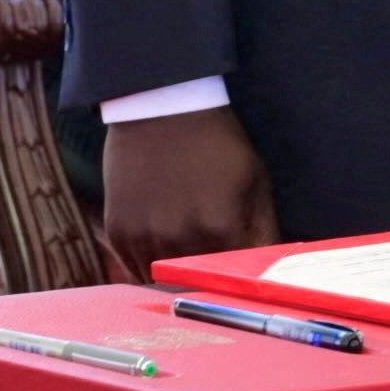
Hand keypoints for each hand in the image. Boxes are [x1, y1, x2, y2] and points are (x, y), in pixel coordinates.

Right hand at [92, 105, 274, 271]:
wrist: (160, 107)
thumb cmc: (215, 142)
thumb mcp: (254, 179)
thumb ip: (264, 229)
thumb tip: (270, 265)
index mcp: (221, 228)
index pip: (234, 276)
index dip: (239, 276)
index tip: (239, 272)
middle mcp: (180, 239)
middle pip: (196, 283)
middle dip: (207, 280)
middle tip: (211, 269)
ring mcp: (145, 237)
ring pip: (162, 282)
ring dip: (174, 276)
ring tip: (184, 255)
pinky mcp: (119, 231)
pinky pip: (133, 268)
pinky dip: (147, 265)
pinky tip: (159, 244)